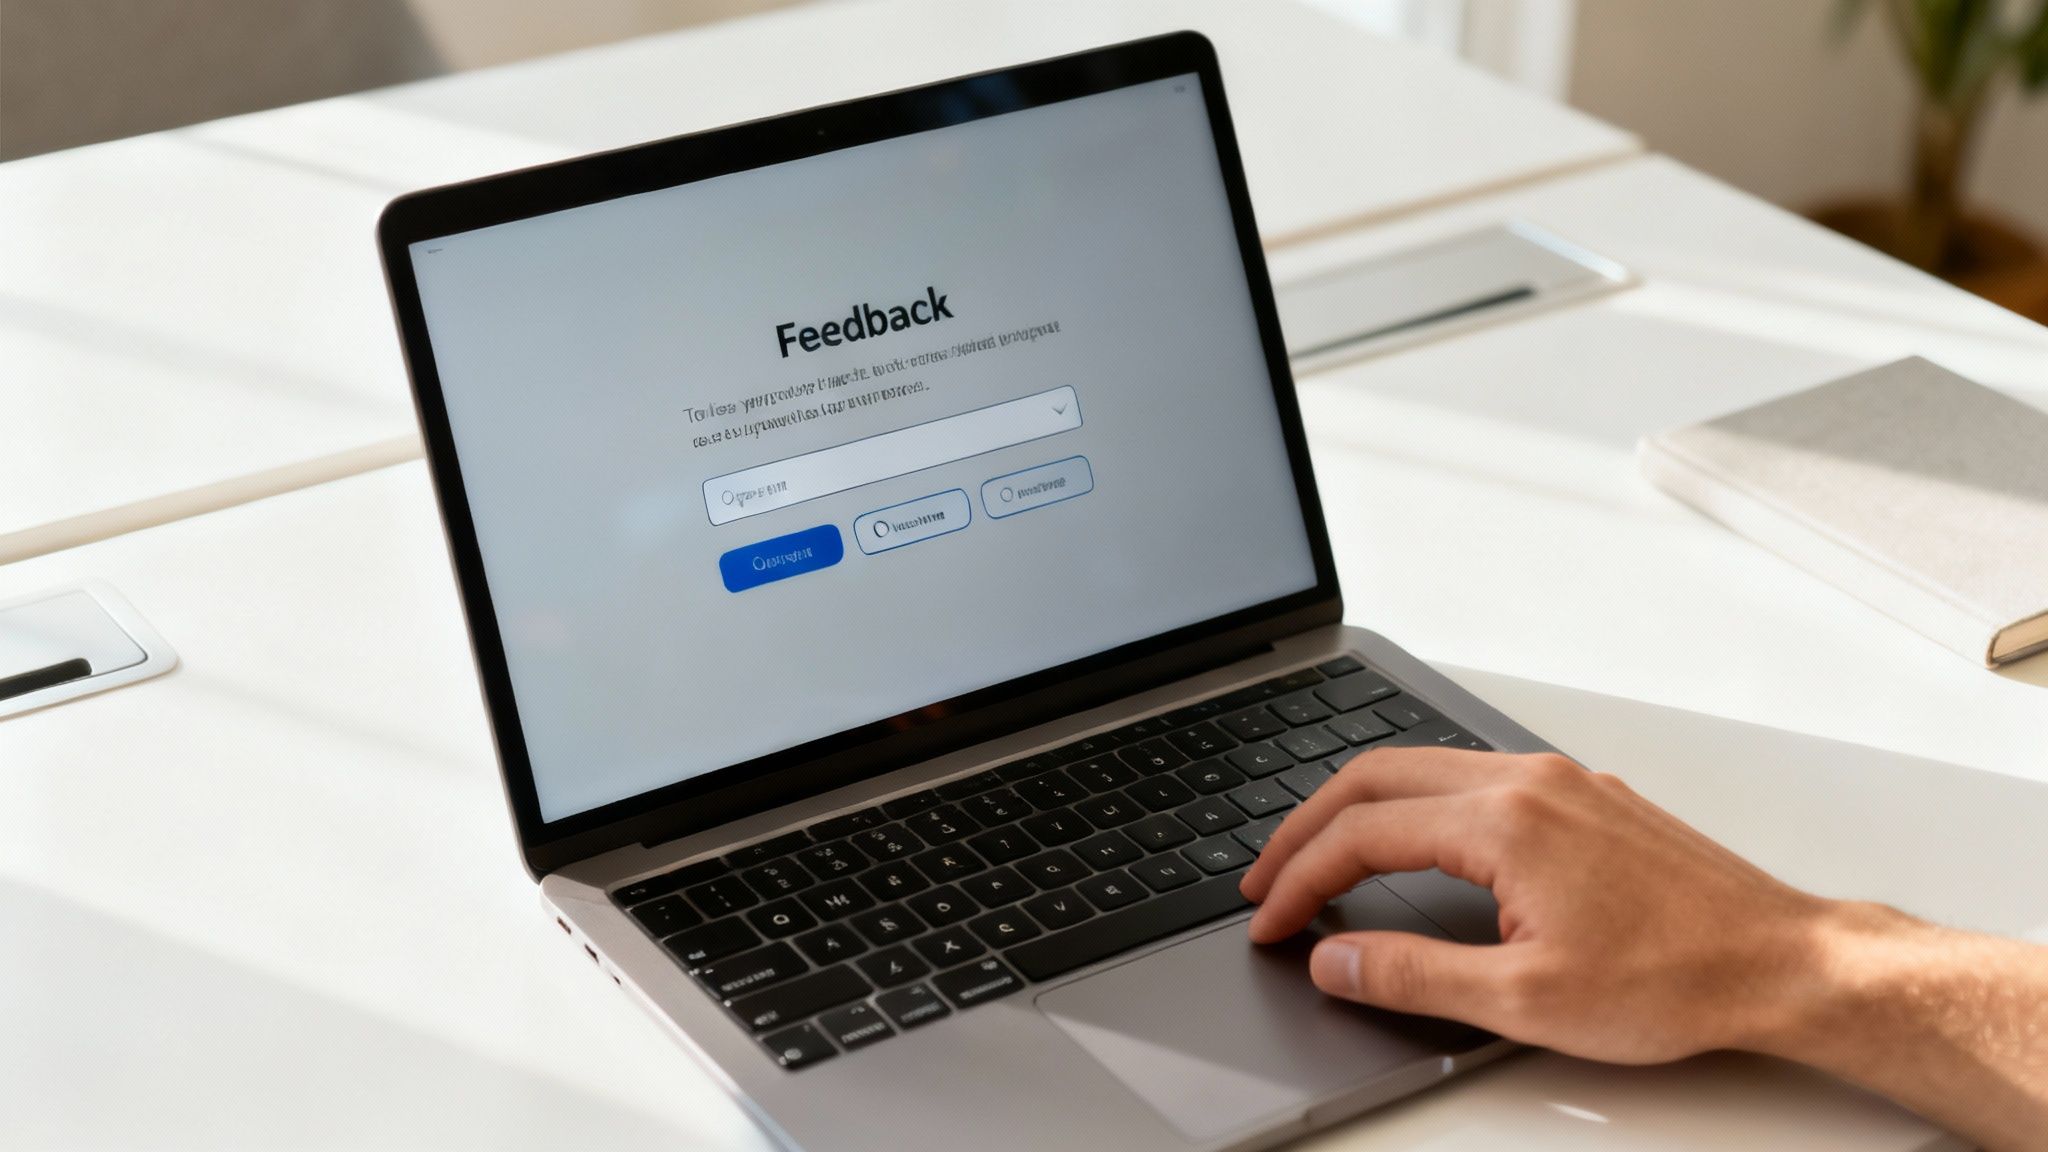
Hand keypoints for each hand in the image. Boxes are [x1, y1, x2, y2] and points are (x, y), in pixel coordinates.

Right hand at [1238, 748, 1828, 1063]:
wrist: (1782, 962)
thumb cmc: (1677, 979)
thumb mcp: (1525, 1001)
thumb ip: (1412, 975)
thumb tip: (1335, 958)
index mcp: (1504, 821)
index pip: (1362, 833)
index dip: (1301, 879)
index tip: (1273, 921)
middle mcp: (1526, 781)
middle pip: (1376, 776)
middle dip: (1306, 828)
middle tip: (1268, 880)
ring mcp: (1558, 781)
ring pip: (1423, 768)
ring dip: (1359, 810)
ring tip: (1322, 860)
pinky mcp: (1583, 795)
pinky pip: (1471, 777)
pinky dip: (1415, 807)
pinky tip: (1411, 846)